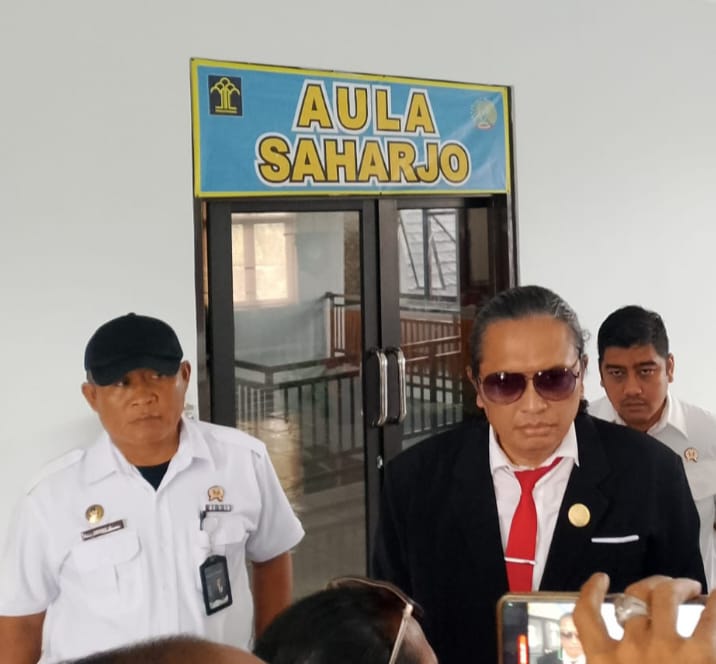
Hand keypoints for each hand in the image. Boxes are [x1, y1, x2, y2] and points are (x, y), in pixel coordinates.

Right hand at [573, 573, 715, 663]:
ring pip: (665, 595)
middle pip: (633, 600)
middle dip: (648, 586)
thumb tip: (610, 652)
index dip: (591, 593)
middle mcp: (631, 648)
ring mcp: (666, 648)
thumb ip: (608, 662)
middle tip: (663, 586)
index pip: (587, 618)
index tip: (600, 579)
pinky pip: (710, 617)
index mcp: (604, 663)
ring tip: (691, 586)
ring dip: (678, 585)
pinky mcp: (701, 655)